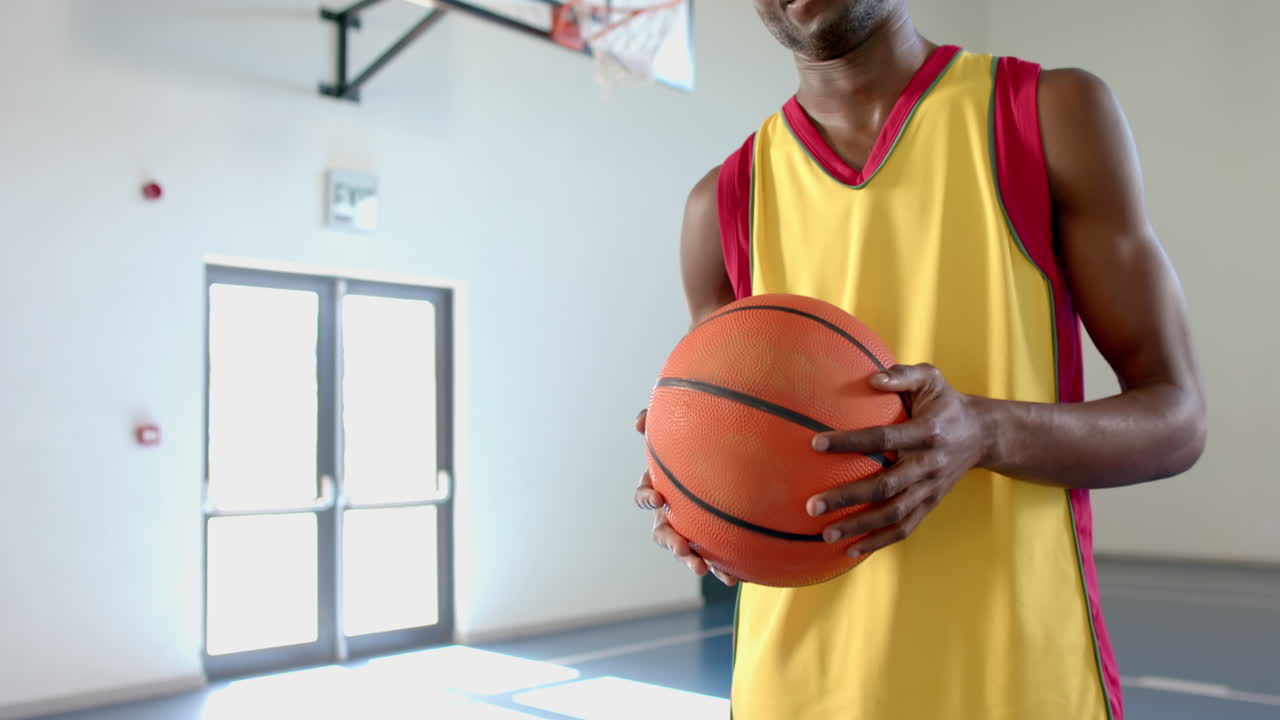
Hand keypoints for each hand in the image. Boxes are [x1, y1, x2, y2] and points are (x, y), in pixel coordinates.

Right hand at [634, 409, 738, 586]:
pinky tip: (735, 577)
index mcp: (662, 487)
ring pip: (685, 548)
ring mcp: (693, 526)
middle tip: (681, 546)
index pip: (645, 495)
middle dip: (669, 541)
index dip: (647, 498)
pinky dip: (722, 568)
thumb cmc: (700, 439)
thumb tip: (638, 422)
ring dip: (690, 560)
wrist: (737, 457)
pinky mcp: (714, 538)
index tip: (658, 497)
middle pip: (662, 530)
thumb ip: (659, 421)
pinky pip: (716, 556)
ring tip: (702, 568)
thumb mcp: (681, 426)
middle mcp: (673, 511)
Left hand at [807, 364, 989, 558]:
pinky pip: (905, 527)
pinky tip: (851, 550)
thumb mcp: (930, 378)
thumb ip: (902, 375)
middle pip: (885, 486)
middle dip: (848, 497)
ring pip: (894, 514)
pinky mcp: (931, 504)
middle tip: (812, 505)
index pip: (883, 438)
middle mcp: (929, 464)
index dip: (851, 441)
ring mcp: (931, 489)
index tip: (815, 444)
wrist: (982, 435)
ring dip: (860, 526)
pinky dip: (880, 541)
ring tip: (825, 534)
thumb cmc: (945, 402)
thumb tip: (870, 378)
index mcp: (927, 432)